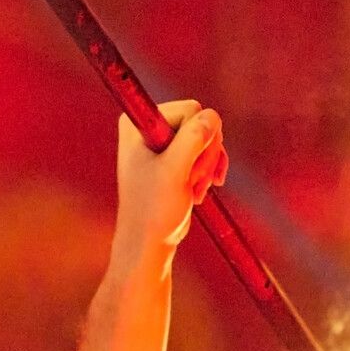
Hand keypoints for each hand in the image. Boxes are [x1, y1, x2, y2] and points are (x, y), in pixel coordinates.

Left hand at [114, 100, 227, 263]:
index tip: (187, 168)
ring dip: (208, 166)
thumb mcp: (174, 171)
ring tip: (196, 189)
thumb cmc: (153, 209)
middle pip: (201, 122)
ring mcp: (162, 139)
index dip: (198, 139)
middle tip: (192, 182)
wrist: (148, 240)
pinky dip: (209, 169)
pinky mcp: (174, 155)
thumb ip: (192, 140)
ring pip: (208, 137)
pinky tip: (201, 190)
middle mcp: (148, 124)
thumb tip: (212, 116)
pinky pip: (206, 149)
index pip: (190, 110)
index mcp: (138, 122)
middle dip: (205, 156)